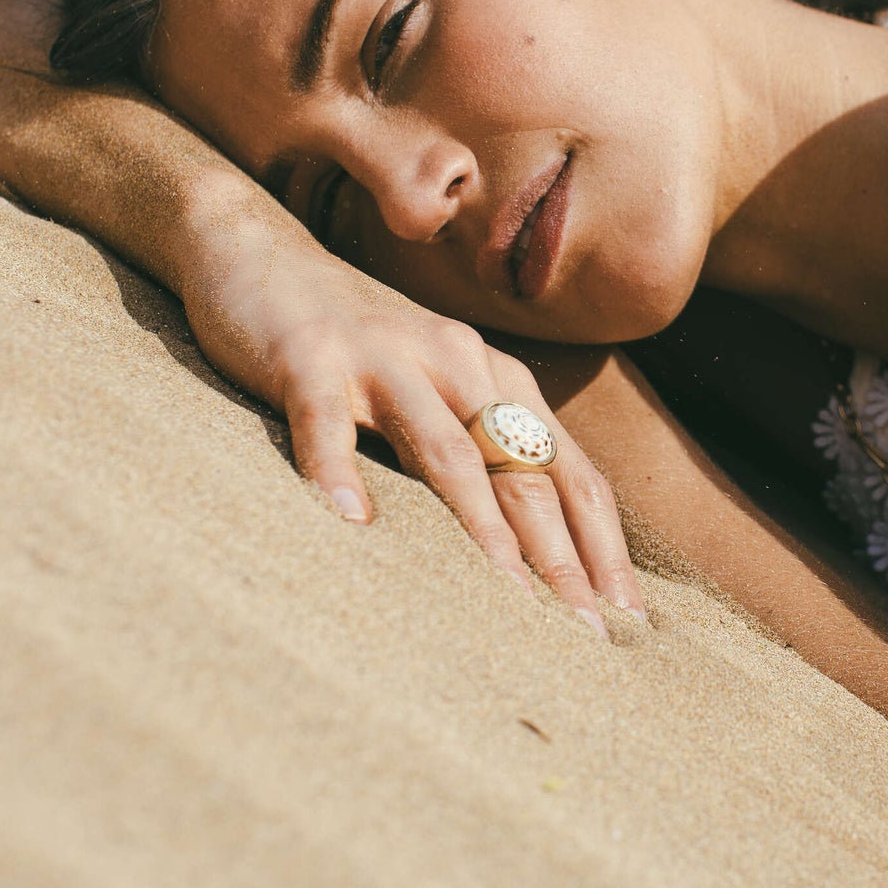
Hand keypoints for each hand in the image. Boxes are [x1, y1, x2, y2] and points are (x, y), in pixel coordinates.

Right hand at [179, 200, 643, 638]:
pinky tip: (351, 523)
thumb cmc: (357, 347)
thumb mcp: (434, 390)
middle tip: (585, 633)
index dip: (602, 543)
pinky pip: (328, 423)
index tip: (626, 617)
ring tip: (507, 598)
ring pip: (448, 449)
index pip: (569, 470)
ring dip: (481, 526)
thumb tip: (528, 552)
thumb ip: (476, 449)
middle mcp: (457, 363)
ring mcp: (385, 357)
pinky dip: (339, 473)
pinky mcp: (311, 358)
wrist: (261, 253)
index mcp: (495, 378)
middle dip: (562, 556)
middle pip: (524, 468)